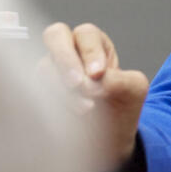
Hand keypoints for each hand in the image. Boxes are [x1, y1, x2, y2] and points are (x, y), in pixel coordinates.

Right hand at [41, 22, 147, 169]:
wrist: (112, 137)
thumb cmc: (123, 104)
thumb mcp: (134, 88)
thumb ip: (119, 80)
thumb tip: (92, 83)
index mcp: (95, 43)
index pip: (86, 34)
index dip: (90, 52)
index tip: (98, 74)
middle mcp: (69, 51)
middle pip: (55, 35)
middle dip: (65, 58)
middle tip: (78, 83)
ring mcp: (51, 70)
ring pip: (44, 67)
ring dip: (63, 88)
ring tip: (86, 108)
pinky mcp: (41, 93)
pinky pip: (37, 91)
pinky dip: (55, 103)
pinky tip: (73, 116)